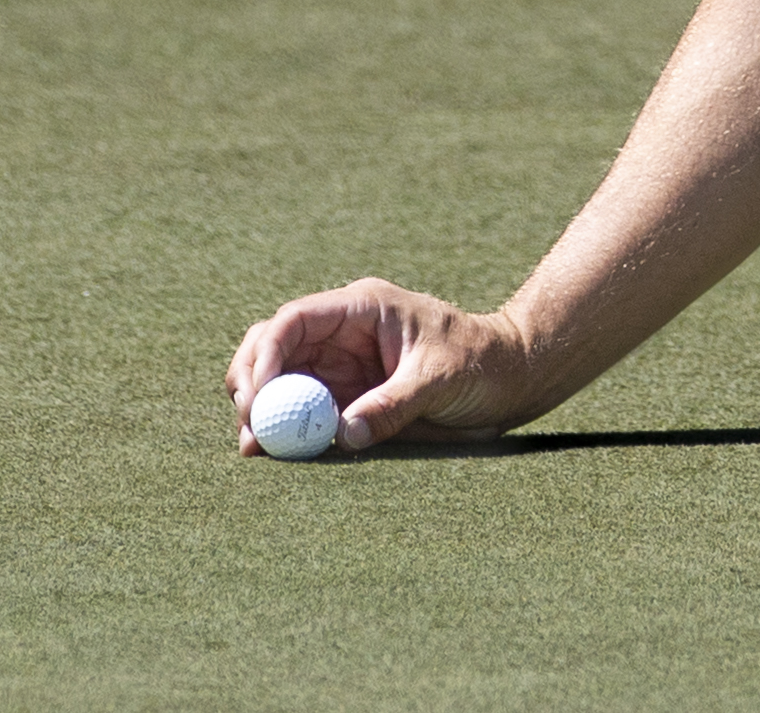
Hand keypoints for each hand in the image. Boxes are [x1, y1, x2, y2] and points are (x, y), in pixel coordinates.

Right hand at [223, 276, 533, 453]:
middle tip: (249, 424)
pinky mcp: (346, 395)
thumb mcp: (439, 379)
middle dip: (252, 381)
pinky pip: (302, 408)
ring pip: (280, 379)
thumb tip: (343, 434)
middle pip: (273, 346)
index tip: (259, 395)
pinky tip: (272, 451)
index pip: (295, 320)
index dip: (267, 354)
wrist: (510, 379)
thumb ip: (392, 404)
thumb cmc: (482, 362)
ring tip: (254, 446)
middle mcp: (343, 333)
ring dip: (262, 408)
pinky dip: (283, 428)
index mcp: (363, 308)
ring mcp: (341, 364)